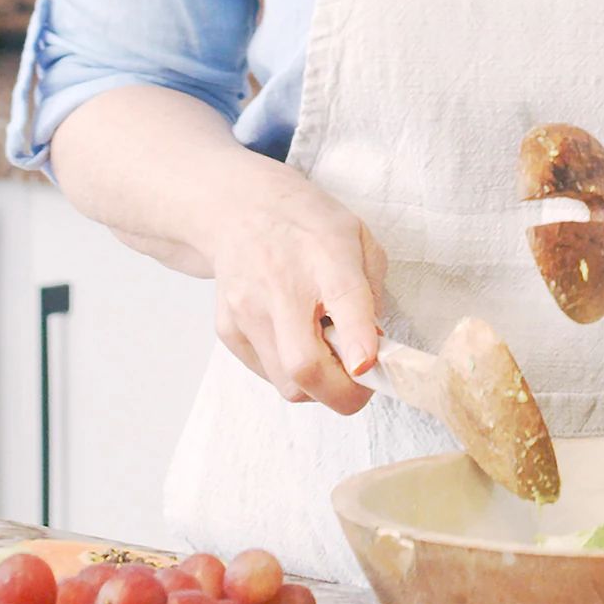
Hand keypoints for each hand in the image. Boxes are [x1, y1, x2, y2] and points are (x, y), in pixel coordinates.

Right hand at [203, 167, 386, 412]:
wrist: (238, 209)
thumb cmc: (304, 223)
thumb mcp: (358, 237)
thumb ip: (372, 291)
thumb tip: (373, 347)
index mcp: (325, 257)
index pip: (343, 303)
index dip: (358, 345)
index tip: (367, 368)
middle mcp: (281, 287)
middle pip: (304, 367)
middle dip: (343, 394)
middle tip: (361, 382)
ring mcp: (248, 312)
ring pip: (287, 384)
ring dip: (318, 385)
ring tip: (326, 350)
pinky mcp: (229, 330)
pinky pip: (268, 374)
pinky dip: (290, 371)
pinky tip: (296, 339)